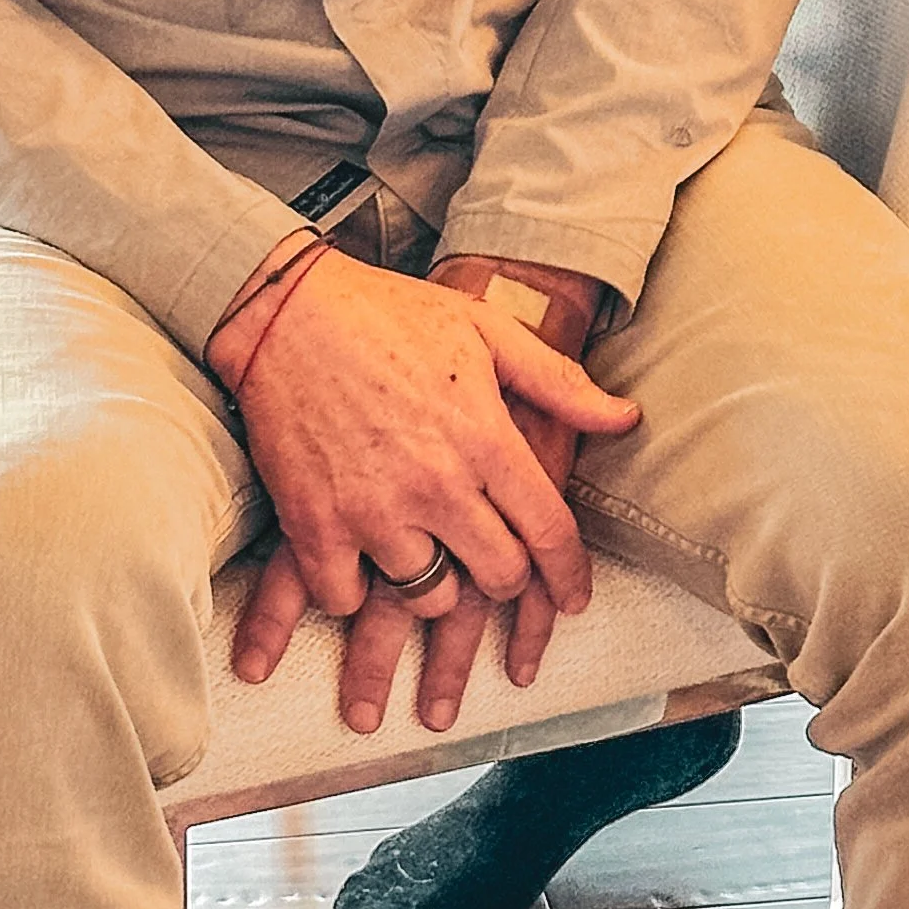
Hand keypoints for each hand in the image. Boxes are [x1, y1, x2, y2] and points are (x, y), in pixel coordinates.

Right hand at [328, 259, 608, 733]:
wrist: (283, 310)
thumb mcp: (484, 331)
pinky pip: (344, 598)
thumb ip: (558, 382)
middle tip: (493, 571)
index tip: (572, 599)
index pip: (549, 532)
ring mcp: (373, 510)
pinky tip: (361, 567)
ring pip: (426, 596)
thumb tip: (624, 418)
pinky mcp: (314, 524)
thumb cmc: (389, 314)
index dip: (569, 575)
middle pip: (497, 576)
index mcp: (485, 438)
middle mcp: (436, 484)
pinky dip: (354, 590)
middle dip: (505, 581)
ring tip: (427, 561)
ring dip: (432, 586)